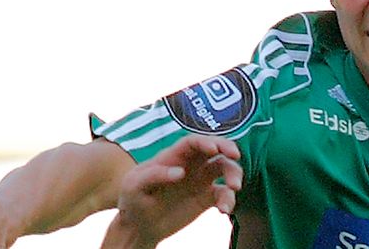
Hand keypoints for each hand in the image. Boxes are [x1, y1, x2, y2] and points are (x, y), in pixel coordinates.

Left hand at [101, 135, 242, 248]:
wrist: (138, 227)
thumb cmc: (132, 201)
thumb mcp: (133, 186)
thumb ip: (153, 175)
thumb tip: (180, 172)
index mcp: (174, 156)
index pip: (193, 142)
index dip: (205, 141)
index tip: (214, 149)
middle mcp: (191, 164)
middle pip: (215, 148)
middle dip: (228, 148)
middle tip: (235, 156)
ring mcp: (201, 180)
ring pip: (225, 169)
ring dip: (234, 175)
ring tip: (233, 189)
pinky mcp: (206, 198)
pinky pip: (224, 194)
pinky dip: (229, 200)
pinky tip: (225, 211)